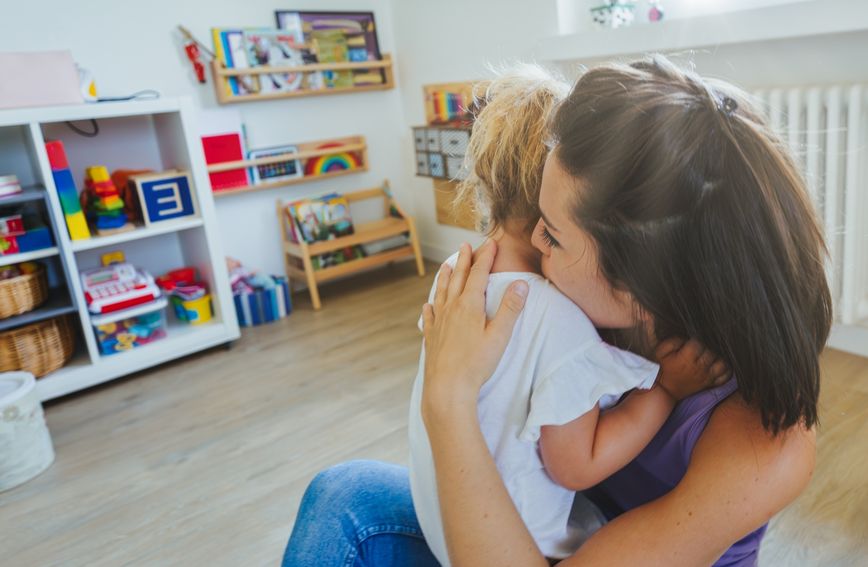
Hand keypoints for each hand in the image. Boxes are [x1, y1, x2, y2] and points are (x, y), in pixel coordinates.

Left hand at [421, 241, 528, 415]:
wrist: (447, 388)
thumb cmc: (476, 364)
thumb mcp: (500, 336)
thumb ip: (510, 309)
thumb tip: (520, 284)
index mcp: (469, 305)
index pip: (479, 274)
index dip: (486, 257)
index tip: (491, 243)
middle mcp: (451, 309)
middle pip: (458, 278)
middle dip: (465, 260)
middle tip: (466, 245)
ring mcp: (439, 322)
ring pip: (442, 293)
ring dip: (445, 277)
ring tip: (446, 265)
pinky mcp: (431, 337)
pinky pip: (429, 316)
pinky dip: (431, 307)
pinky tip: (429, 305)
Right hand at [654, 338, 729, 400]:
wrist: (664, 390)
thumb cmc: (661, 369)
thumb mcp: (660, 352)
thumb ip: (673, 341)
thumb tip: (685, 337)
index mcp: (685, 359)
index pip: (698, 344)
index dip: (694, 340)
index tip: (690, 342)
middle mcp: (698, 368)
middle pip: (711, 352)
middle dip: (707, 347)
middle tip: (700, 347)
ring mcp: (706, 377)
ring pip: (722, 363)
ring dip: (719, 357)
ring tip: (711, 354)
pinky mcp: (709, 383)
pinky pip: (725, 377)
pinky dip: (726, 369)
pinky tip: (718, 364)